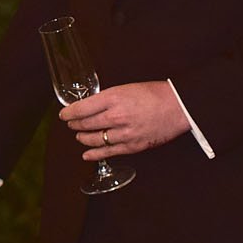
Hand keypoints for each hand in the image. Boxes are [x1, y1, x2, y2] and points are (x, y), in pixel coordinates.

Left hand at [59, 81, 189, 160]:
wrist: (178, 107)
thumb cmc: (155, 94)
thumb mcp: (127, 88)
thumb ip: (109, 98)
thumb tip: (93, 105)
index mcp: (114, 98)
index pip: (82, 108)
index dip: (69, 113)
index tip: (64, 114)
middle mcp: (116, 116)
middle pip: (86, 124)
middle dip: (75, 124)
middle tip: (71, 123)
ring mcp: (124, 133)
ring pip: (95, 139)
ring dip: (83, 138)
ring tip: (79, 136)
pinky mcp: (132, 146)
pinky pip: (108, 152)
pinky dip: (95, 154)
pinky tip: (86, 154)